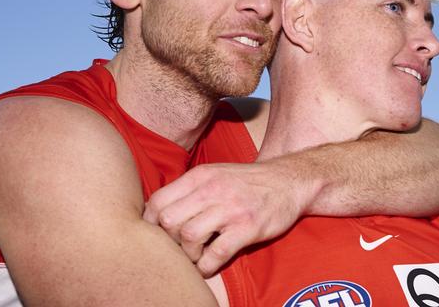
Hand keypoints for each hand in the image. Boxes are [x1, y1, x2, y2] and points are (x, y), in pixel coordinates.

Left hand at [143, 160, 303, 276]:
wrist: (287, 181)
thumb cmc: (245, 181)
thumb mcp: (214, 174)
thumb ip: (188, 189)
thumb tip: (156, 211)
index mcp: (200, 176)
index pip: (158, 200)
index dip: (151, 222)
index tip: (158, 233)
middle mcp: (212, 190)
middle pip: (169, 220)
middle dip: (169, 239)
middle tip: (179, 245)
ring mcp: (230, 209)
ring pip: (189, 236)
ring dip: (188, 253)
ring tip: (196, 255)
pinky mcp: (247, 228)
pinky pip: (216, 253)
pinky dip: (207, 266)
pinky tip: (209, 265)